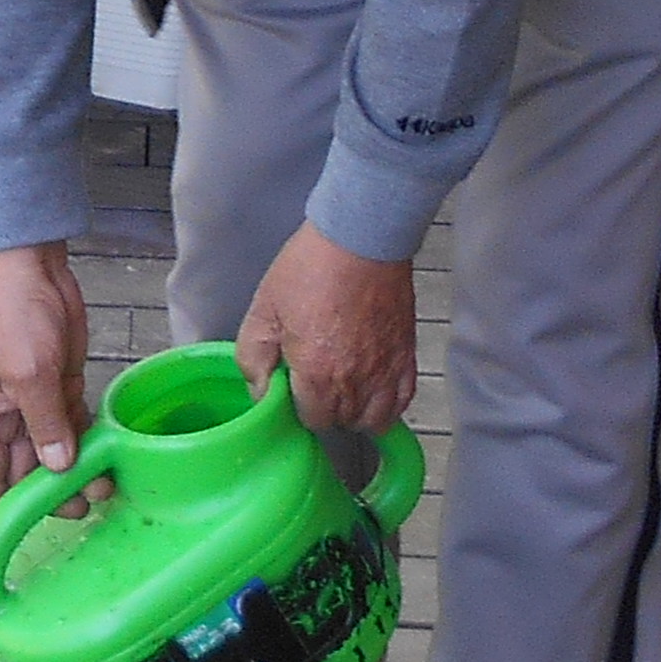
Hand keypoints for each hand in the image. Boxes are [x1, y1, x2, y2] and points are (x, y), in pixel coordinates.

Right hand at [0, 244, 92, 512]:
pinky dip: (89, 440)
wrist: (32, 266)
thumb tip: (58, 467)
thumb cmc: (13, 314)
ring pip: (56, 449)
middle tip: (84, 510)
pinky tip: (109, 457)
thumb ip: (44, 422)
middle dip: (51, 493)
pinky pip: (75, 423)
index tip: (22, 535)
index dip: (2, 509)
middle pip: (27, 468)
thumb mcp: (28, 372)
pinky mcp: (63, 384)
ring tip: (105, 490)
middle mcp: (9, 416)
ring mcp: (37, 400)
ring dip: (77, 470)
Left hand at [232, 223, 422, 450]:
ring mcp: (385, 370)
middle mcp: (356, 380)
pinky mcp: (406, 355)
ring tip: (341, 391)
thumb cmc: (312, 267)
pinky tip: (372, 391)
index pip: (311, 421)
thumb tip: (259, 392)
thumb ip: (254, 359)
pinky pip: (402, 400)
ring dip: (355, 413)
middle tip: (312, 384)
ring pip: (374, 420)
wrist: (361, 238)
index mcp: (318, 373)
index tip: (292, 390)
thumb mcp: (264, 309)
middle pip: (341, 423)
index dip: (298, 409)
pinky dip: (387, 404)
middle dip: (324, 411)